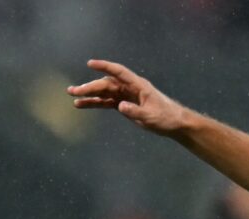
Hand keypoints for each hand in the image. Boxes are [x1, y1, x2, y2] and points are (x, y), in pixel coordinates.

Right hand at [68, 59, 193, 135]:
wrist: (175, 124)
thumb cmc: (166, 118)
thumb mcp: (151, 116)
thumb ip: (135, 111)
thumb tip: (120, 106)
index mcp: (138, 85)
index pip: (119, 72)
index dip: (105, 66)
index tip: (90, 64)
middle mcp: (130, 87)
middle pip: (107, 84)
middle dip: (90, 87)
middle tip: (73, 91)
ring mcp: (126, 95)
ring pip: (104, 92)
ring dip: (89, 94)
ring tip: (73, 96)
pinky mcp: (124, 104)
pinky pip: (107, 102)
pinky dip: (95, 103)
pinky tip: (82, 105)